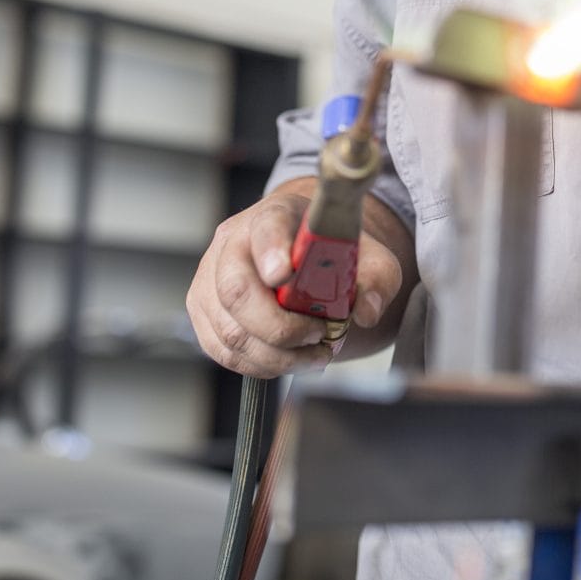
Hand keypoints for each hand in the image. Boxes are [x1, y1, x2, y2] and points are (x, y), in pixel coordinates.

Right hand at [185, 181, 404, 376]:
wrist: (305, 256)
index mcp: (276, 214)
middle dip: (280, 328)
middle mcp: (232, 242)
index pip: (267, 226)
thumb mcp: (370, 258)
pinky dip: (258, 365)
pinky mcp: (203, 310)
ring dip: (276, 356)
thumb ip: (377, 280)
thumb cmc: (334, 254)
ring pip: (229, 330)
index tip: (284, 274)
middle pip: (236, 290)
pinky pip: (222, 349)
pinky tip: (288, 361)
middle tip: (319, 336)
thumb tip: (367, 312)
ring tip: (314, 355)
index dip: (271, 250)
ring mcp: (210, 277)